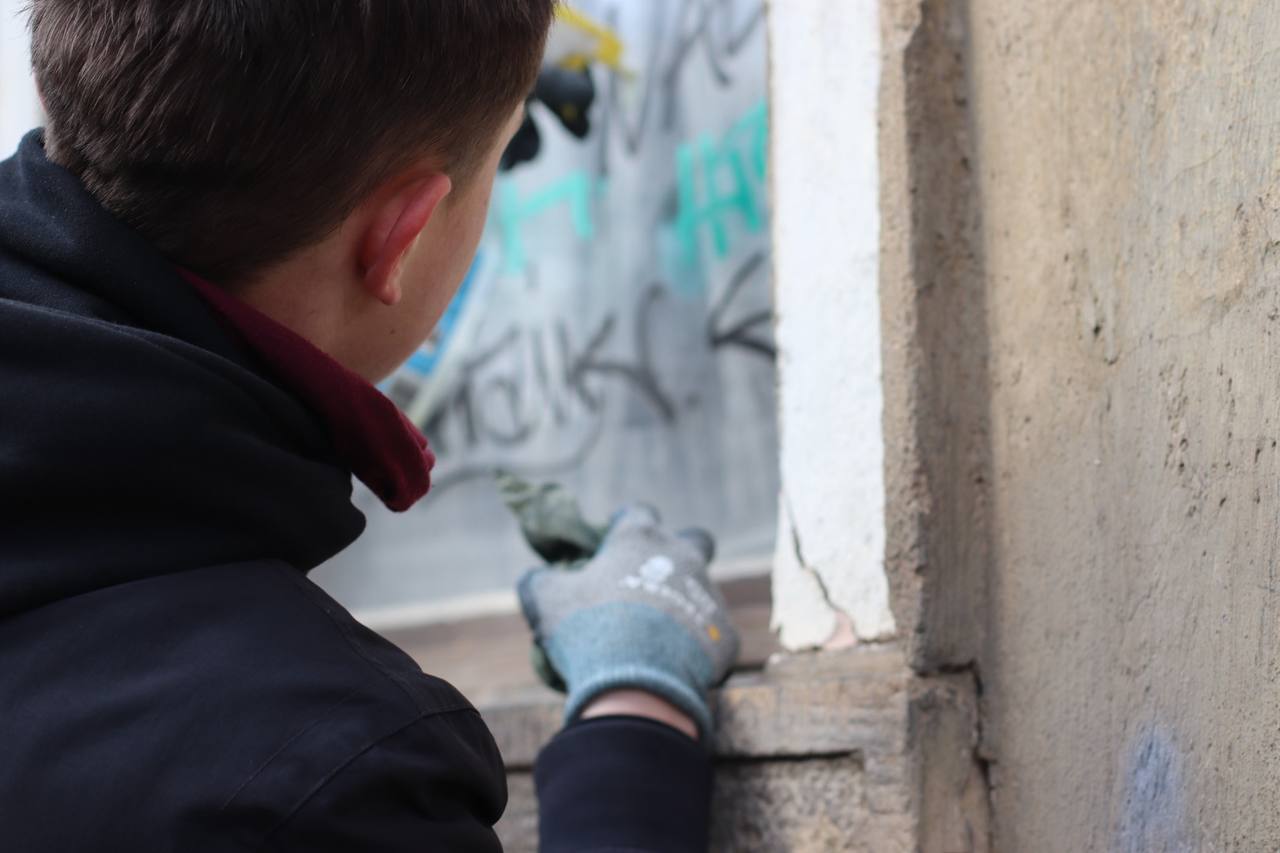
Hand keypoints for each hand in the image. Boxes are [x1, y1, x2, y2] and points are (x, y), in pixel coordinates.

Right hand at [517, 506, 739, 738]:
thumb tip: (536, 577)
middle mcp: (683, 557)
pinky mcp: (725, 634)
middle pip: (694, 540)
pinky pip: (712, 634)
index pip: (638, 514)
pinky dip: (696, 645)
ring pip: (705, 589)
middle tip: (650, 580)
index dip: (624, 526)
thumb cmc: (587, 630)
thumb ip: (540, 580)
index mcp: (640, 539)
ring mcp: (710, 595)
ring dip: (685, 602)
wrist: (638, 684)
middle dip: (677, 553)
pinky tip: (674, 664)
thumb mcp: (546, 600)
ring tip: (657, 634)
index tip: (611, 544)